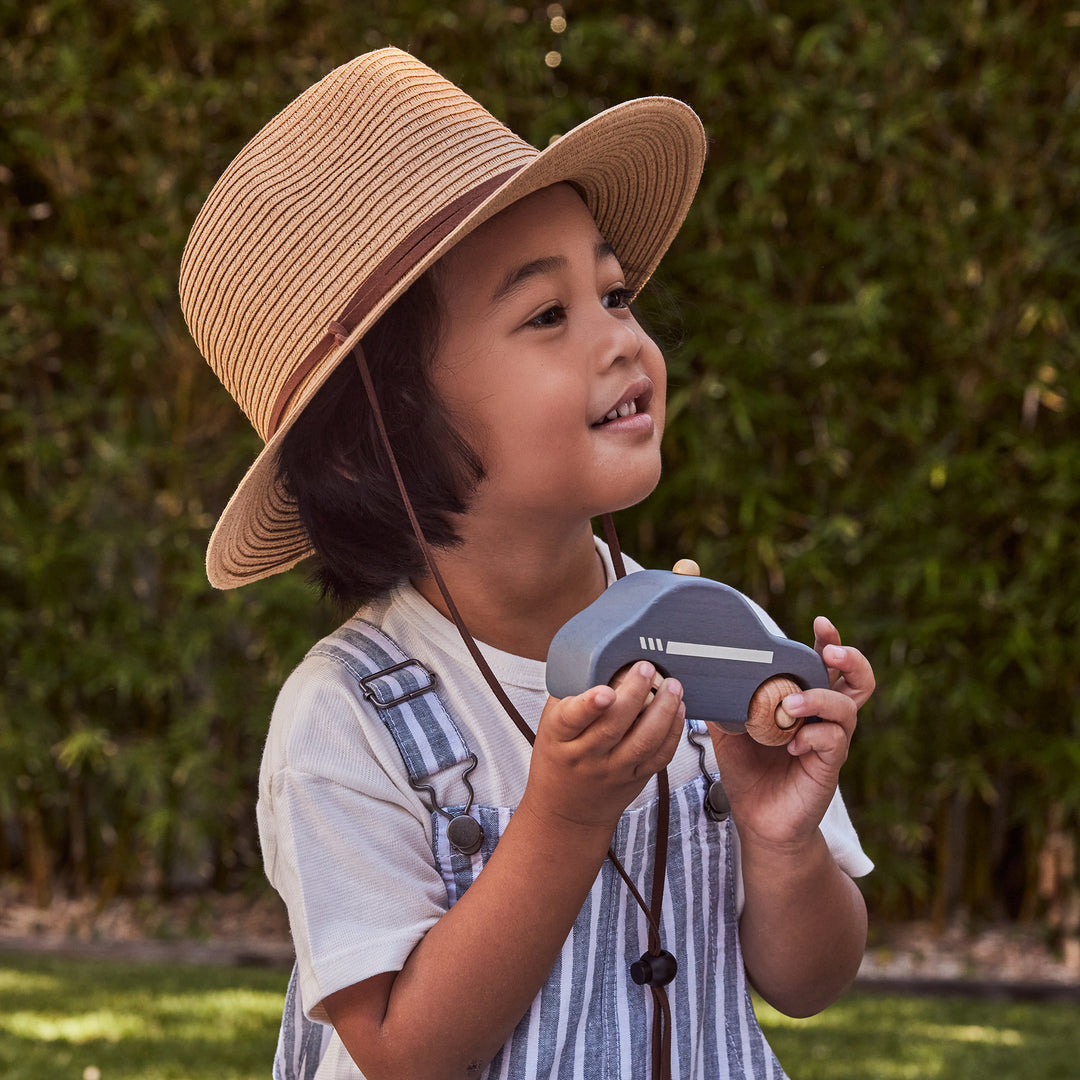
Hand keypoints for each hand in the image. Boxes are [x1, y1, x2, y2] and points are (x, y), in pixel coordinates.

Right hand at [522, 662, 685, 836]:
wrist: (565, 811)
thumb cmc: (558, 755)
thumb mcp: (551, 725)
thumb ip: (572, 695)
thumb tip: (602, 654)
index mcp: (559, 738)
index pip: (572, 719)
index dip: (589, 706)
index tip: (606, 691)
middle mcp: (586, 756)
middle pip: (613, 727)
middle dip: (634, 694)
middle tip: (647, 667)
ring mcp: (613, 770)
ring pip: (642, 742)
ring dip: (662, 711)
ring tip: (673, 685)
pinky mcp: (635, 779)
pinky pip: (659, 757)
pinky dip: (672, 732)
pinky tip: (678, 710)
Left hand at [709, 615, 874, 849]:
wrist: (757, 821)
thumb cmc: (748, 772)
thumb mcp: (728, 730)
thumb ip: (724, 702)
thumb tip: (703, 674)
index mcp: (802, 701)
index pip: (823, 664)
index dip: (828, 641)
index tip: (821, 623)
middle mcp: (823, 717)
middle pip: (858, 679)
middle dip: (849, 658)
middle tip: (829, 651)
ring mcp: (829, 741)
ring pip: (846, 707)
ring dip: (817, 698)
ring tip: (789, 705)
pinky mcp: (828, 766)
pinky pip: (833, 740)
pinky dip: (812, 735)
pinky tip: (791, 745)